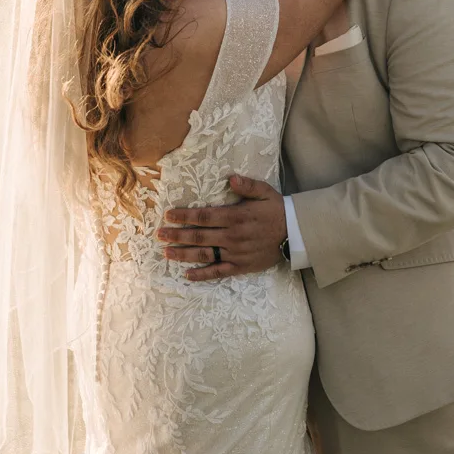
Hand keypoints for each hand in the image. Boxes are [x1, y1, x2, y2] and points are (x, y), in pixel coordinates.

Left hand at [157, 175, 287, 281]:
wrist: (294, 234)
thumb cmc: (276, 210)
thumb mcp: (264, 192)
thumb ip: (246, 185)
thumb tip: (230, 178)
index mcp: (236, 216)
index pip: (204, 217)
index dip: (184, 216)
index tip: (169, 215)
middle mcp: (232, 236)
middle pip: (199, 236)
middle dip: (176, 235)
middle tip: (159, 234)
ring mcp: (235, 253)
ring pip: (204, 255)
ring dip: (183, 254)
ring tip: (166, 252)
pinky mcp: (240, 266)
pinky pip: (218, 272)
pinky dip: (202, 275)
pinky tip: (187, 275)